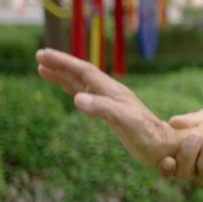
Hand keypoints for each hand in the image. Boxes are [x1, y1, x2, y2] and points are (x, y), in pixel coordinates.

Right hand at [35, 48, 175, 167]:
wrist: (164, 146)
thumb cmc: (147, 134)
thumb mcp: (125, 121)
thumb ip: (103, 108)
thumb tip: (77, 99)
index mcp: (112, 91)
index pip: (84, 70)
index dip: (63, 62)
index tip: (43, 54)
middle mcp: (111, 93)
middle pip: (81, 73)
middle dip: (60, 64)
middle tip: (38, 55)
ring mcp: (110, 102)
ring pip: (82, 84)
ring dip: (63, 75)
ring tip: (43, 69)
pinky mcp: (110, 113)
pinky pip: (87, 96)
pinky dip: (73, 90)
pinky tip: (69, 91)